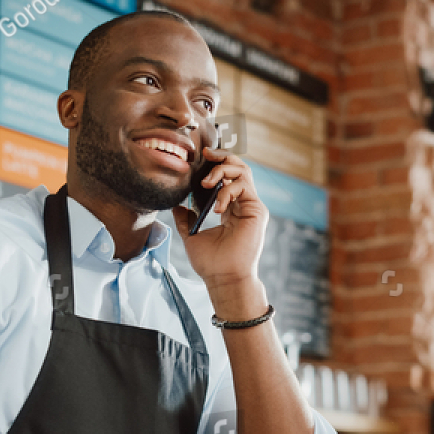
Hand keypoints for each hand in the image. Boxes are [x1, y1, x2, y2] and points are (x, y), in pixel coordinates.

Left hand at [172, 147, 268, 297]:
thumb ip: (185, 218)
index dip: (215, 164)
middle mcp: (243, 205)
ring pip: (243, 171)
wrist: (223, 279)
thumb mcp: (191, 235)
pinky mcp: (257, 210)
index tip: (200, 157)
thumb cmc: (211, 263)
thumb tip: (176, 205)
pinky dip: (227, 190)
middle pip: (238, 168)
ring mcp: (251, 207)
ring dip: (222, 171)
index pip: (227, 177)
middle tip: (205, 155)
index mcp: (230, 209)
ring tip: (207, 184)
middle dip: (221, 157)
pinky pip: (243, 186)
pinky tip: (217, 207)